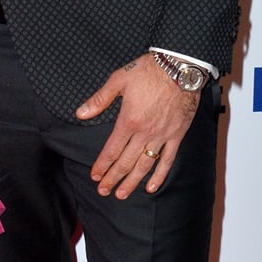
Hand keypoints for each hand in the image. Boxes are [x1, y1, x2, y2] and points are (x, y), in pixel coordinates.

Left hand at [76, 55, 200, 198]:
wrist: (180, 67)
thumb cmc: (149, 70)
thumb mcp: (119, 80)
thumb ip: (99, 99)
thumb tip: (81, 113)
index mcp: (128, 121)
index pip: (112, 150)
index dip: (102, 165)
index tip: (95, 176)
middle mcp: (144, 132)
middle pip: (126, 162)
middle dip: (113, 178)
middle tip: (103, 191)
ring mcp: (162, 136)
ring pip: (144, 165)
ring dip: (132, 182)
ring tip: (122, 194)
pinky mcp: (177, 135)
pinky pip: (168, 160)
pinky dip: (159, 175)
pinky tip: (151, 186)